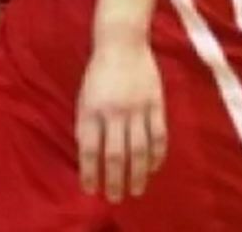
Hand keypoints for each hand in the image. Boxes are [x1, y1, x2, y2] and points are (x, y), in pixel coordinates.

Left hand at [76, 37, 167, 202]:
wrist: (122, 43)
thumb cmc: (98, 73)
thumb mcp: (84, 97)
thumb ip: (86, 124)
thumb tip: (88, 154)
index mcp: (91, 110)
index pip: (88, 149)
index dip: (89, 172)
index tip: (90, 190)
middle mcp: (113, 112)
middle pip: (115, 154)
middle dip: (115, 180)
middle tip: (115, 198)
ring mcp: (137, 109)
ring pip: (139, 150)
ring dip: (138, 174)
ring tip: (136, 190)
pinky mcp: (156, 105)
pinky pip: (158, 137)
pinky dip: (156, 156)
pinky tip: (153, 168)